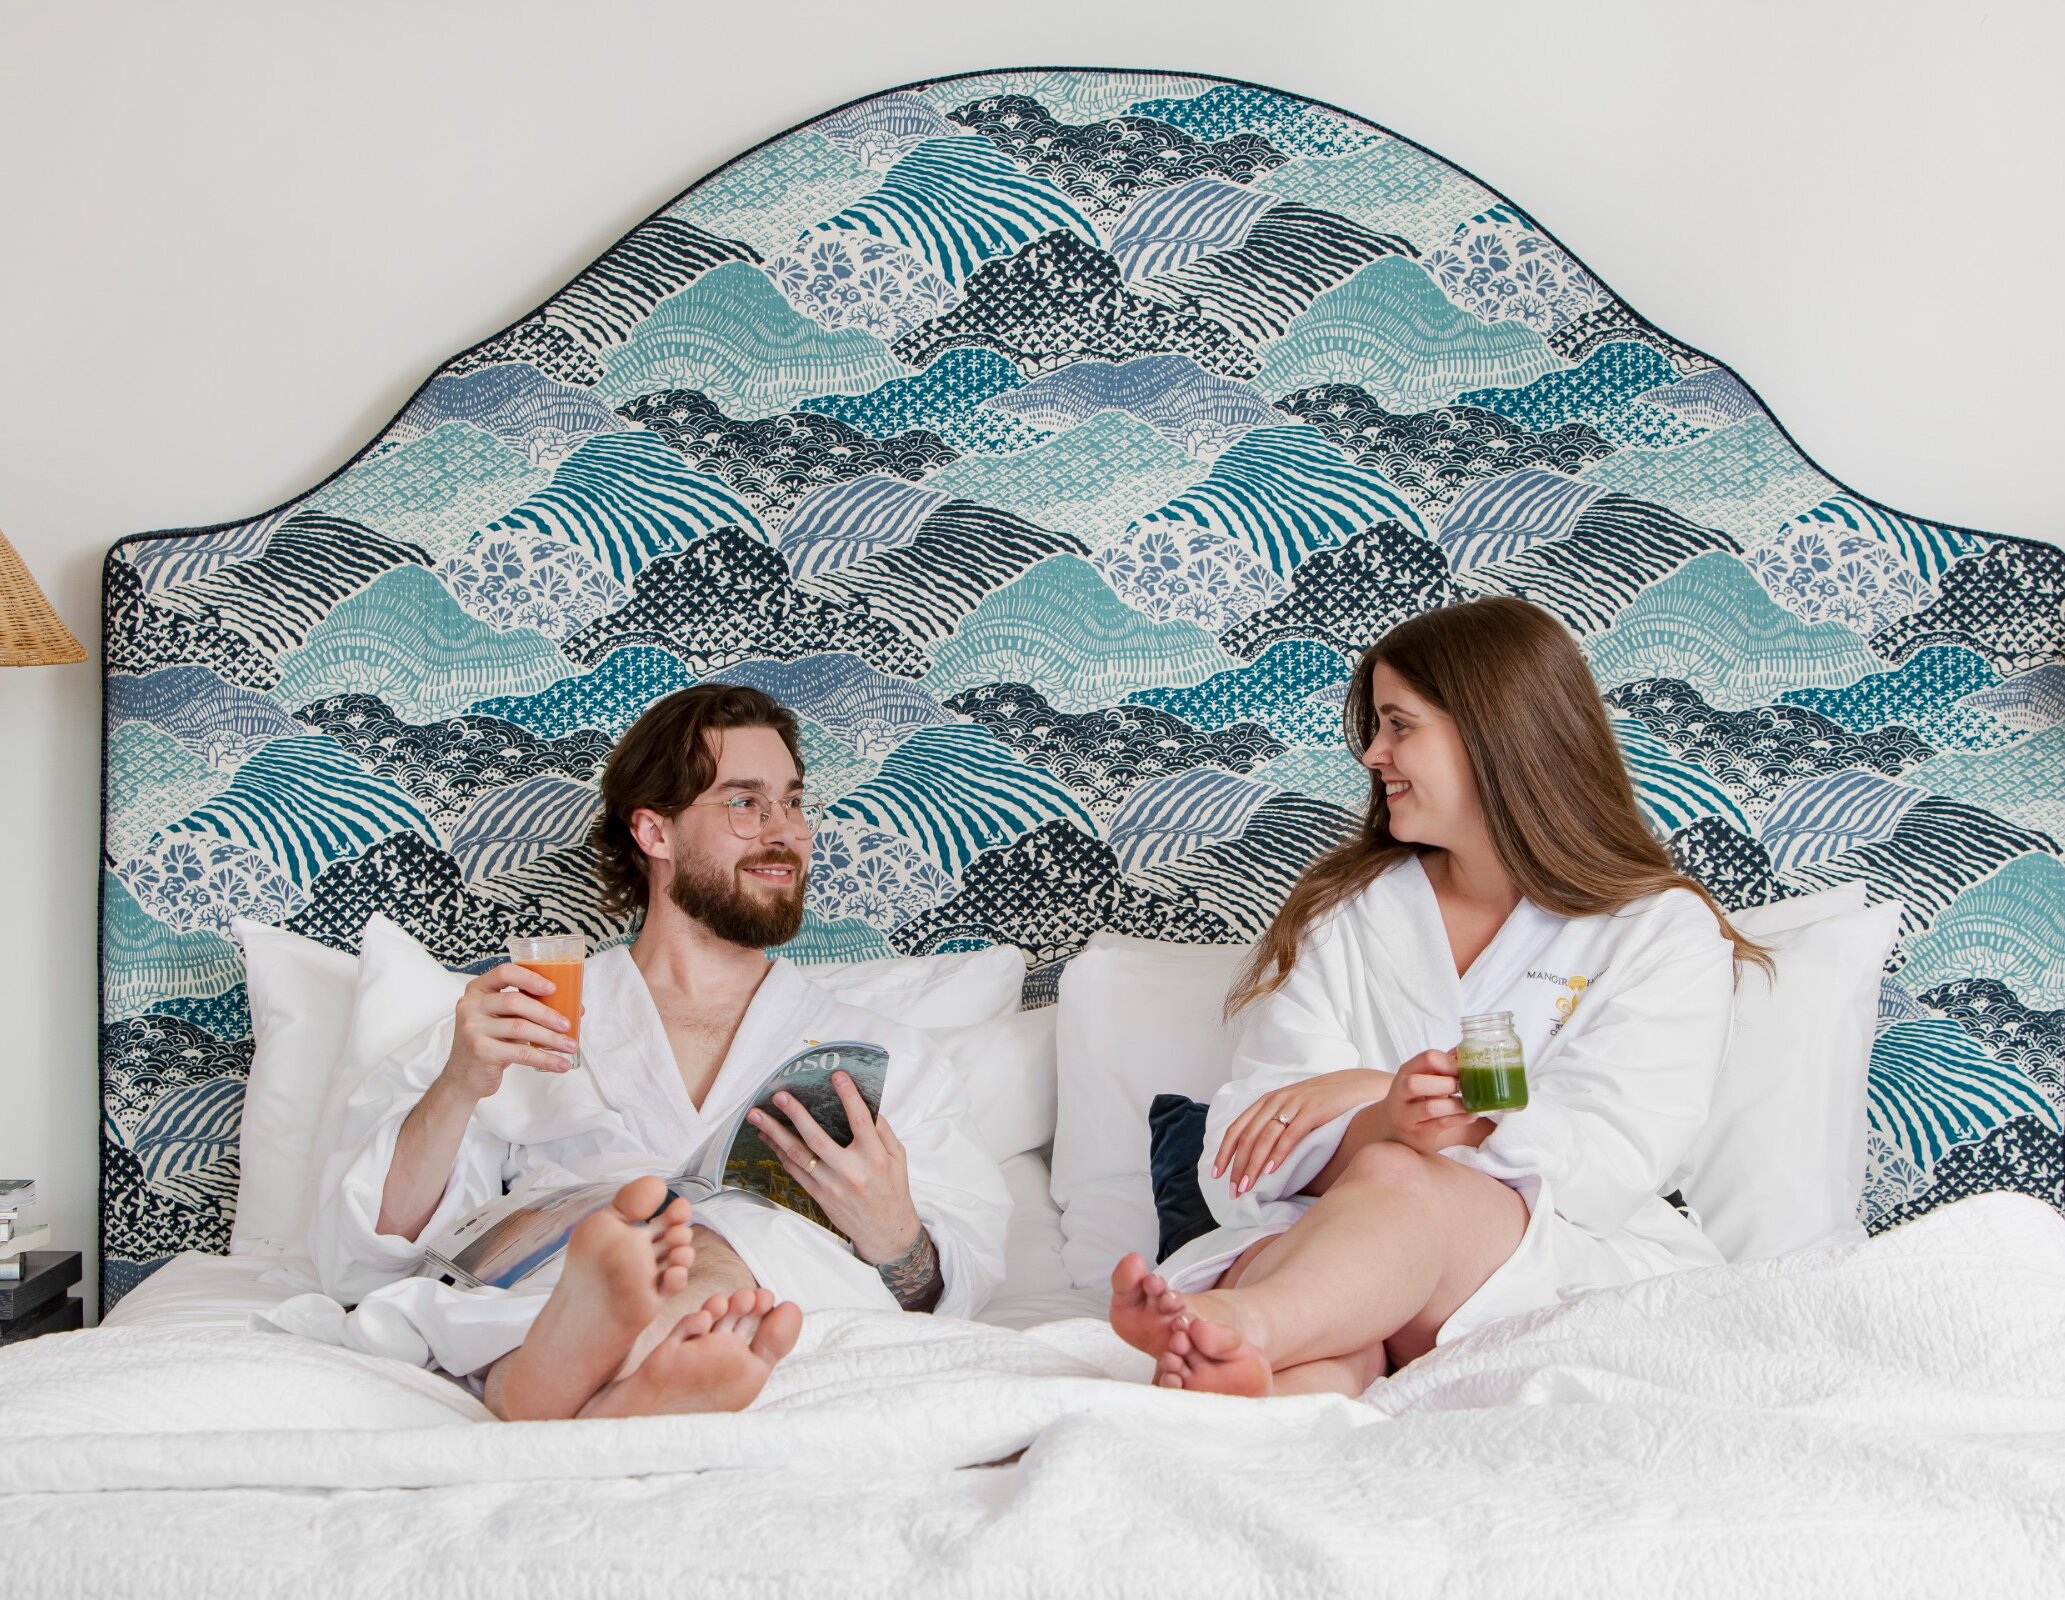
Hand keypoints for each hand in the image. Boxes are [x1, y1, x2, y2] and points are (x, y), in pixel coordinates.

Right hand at [435, 963, 577, 1102]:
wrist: (463, 1077)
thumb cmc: (491, 1042)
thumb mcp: (504, 1020)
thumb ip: (530, 1009)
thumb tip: (577, 1008)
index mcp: (478, 990)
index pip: (504, 973)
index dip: (530, 978)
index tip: (553, 988)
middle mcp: (471, 1005)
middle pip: (514, 1001)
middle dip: (546, 1013)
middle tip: (568, 1025)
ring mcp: (473, 1028)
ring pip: (520, 1028)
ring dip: (551, 1038)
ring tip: (570, 1046)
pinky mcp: (480, 1051)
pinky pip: (520, 1053)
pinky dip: (545, 1059)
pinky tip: (560, 1064)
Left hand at [746, 1072, 922, 1265]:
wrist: (884, 1230)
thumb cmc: (893, 1190)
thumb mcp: (898, 1158)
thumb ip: (883, 1131)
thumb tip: (866, 1104)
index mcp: (874, 1157)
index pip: (860, 1121)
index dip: (849, 1096)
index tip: (837, 1075)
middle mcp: (850, 1170)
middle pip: (817, 1138)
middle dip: (795, 1114)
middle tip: (779, 1095)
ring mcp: (831, 1184)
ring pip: (798, 1155)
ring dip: (774, 1133)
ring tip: (757, 1116)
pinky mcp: (818, 1195)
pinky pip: (794, 1170)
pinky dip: (779, 1152)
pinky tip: (768, 1137)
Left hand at [1215, 1068, 1391, 1195]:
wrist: (1355, 1087)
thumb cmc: (1322, 1102)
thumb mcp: (1292, 1107)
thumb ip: (1274, 1123)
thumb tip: (1256, 1153)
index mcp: (1267, 1101)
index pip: (1237, 1128)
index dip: (1224, 1152)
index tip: (1217, 1175)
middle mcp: (1276, 1101)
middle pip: (1247, 1137)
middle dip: (1237, 1166)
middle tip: (1234, 1191)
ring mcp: (1294, 1105)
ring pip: (1264, 1138)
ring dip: (1253, 1165)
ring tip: (1247, 1187)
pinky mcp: (1312, 1111)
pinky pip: (1290, 1135)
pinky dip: (1278, 1153)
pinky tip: (1271, 1171)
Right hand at [1369, 1049, 1495, 1154]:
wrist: (1392, 1126)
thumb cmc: (1415, 1097)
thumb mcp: (1423, 1077)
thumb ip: (1443, 1065)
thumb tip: (1468, 1049)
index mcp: (1406, 1072)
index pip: (1427, 1058)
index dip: (1450, 1063)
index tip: (1464, 1070)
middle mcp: (1400, 1093)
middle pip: (1415, 1083)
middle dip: (1446, 1083)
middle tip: (1464, 1087)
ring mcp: (1406, 1116)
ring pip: (1430, 1107)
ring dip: (1456, 1104)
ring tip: (1470, 1104)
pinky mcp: (1418, 1134)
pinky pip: (1441, 1125)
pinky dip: (1460, 1119)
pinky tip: (1471, 1115)